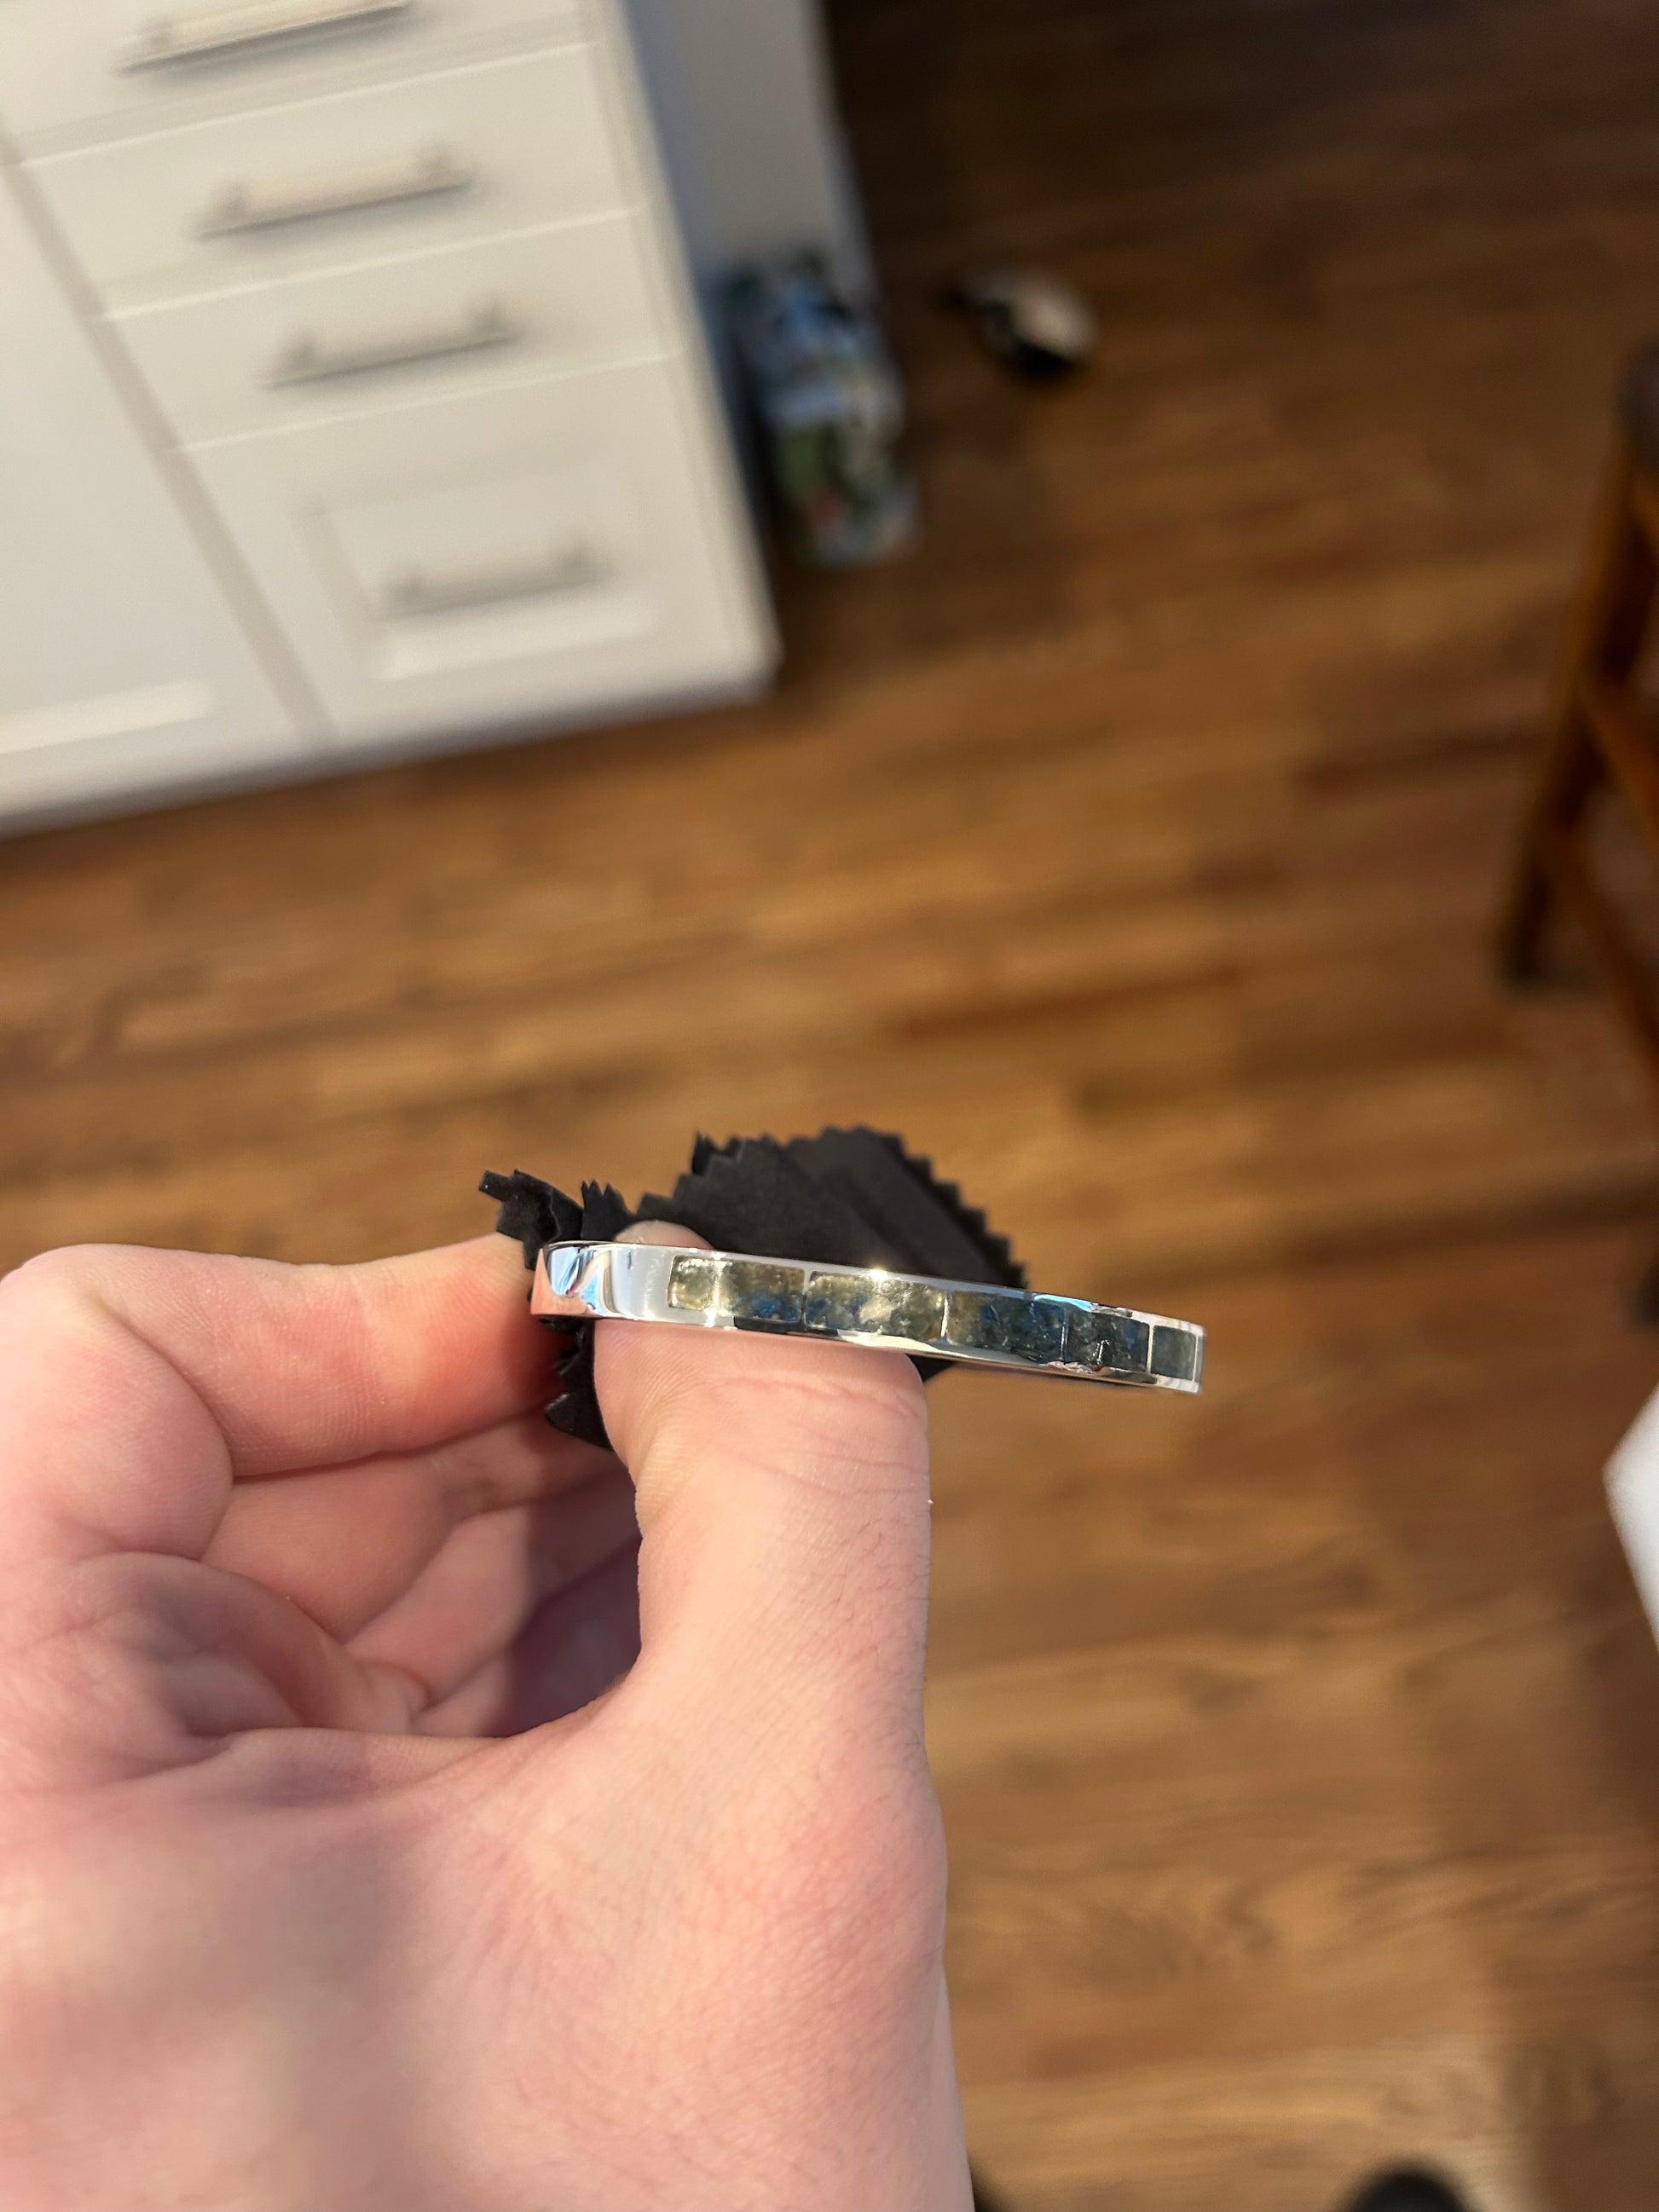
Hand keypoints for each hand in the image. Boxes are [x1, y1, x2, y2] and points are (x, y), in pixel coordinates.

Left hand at [0, 1227, 970, 2210]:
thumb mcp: (782, 1855)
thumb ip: (798, 1492)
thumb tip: (745, 1278)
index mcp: (5, 1834)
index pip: (103, 1364)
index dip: (376, 1321)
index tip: (596, 1360)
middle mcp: (1, 1855)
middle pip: (220, 1465)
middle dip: (495, 1455)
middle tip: (712, 1468)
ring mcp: (77, 1896)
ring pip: (292, 1570)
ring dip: (516, 1564)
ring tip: (698, 1639)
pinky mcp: (168, 1934)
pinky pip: (323, 1698)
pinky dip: (493, 1669)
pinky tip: (633, 1720)